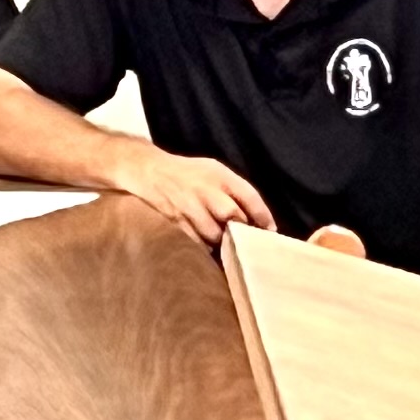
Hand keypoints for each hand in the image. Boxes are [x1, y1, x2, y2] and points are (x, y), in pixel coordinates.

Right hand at [117, 151, 276, 247]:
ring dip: (222, 243)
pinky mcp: (175, 222)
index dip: (262, 215)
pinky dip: (204, 248)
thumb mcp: (214, 170)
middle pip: (232, 217)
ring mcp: (189, 207)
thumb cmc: (188, 174)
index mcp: (219, 175)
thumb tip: (259, 220)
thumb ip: (234, 190)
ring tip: (226, 246)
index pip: (248, 195)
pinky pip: (196, 243)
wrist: (149, 171)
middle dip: (241, 231)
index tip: (269, 230)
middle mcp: (205, 190)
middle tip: (247, 242)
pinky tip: (207, 247)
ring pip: (214, 234)